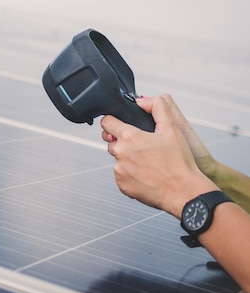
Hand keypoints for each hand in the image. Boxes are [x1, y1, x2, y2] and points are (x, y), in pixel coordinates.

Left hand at [100, 95, 217, 217]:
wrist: (184, 192)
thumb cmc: (180, 163)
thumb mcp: (172, 129)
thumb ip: (157, 108)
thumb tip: (142, 100)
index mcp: (129, 137)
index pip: (107, 122)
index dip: (114, 120)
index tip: (120, 123)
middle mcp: (120, 153)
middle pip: (112, 140)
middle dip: (124, 140)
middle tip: (143, 145)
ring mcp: (119, 171)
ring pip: (117, 158)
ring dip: (128, 157)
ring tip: (148, 161)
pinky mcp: (122, 185)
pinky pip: (121, 174)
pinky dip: (130, 173)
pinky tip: (146, 173)